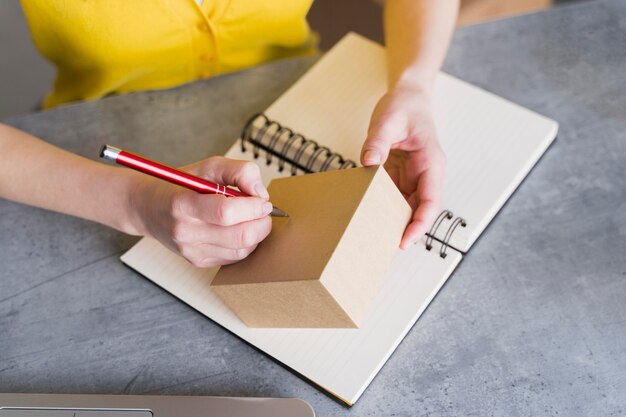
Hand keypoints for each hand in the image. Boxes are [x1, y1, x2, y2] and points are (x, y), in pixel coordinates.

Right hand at [128, 156, 272, 266]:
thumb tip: (261, 193)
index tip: (262, 200)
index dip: (253, 207)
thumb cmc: (181, 184)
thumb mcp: (208, 166)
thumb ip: (239, 171)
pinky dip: (245, 244)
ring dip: (256, 234)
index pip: (226, 212)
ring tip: (250, 218)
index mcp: (182, 204)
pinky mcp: (198, 261)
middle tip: (263, 210)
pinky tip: (238, 229)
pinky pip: (234, 258)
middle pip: (239, 236)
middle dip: (261, 223)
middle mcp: (184, 231)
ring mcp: (190, 250)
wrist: (147, 208)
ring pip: (241, 250)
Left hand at [361, 84, 445, 248]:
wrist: (409, 94)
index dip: (420, 225)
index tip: (404, 240)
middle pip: (419, 209)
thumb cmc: (405, 105)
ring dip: (392, 219)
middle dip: (404, 229)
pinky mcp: (401, 174)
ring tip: (371, 234)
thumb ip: (378, 141)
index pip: (431, 201)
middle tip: (380, 245)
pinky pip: (393, 195)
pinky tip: (366, 212)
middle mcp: (426, 173)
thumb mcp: (388, 119)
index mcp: (431, 163)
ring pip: (406, 206)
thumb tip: (369, 163)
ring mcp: (414, 175)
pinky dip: (381, 205)